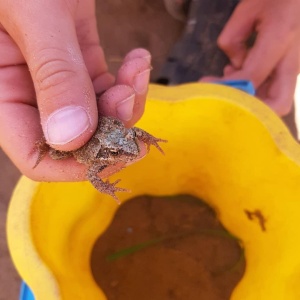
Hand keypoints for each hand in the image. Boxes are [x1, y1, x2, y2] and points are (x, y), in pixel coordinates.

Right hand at [0, 0, 150, 180]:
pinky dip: (127, 81)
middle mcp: (28, 94)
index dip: (75, 165)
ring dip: (126, 101)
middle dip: (112, 127)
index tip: (116, 151)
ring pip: (98, 114)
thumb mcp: (32, 12)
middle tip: (130, 96)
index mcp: (1, 94)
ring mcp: (55, 79)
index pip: (36, 157)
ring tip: (137, 70)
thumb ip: (53, 73)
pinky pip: (107, 87)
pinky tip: (139, 60)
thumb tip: (74, 137)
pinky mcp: (77, 62)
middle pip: (77, 139)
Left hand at [217, 0, 299, 115]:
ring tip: (229, 81)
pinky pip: (275, 89)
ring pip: (279, 101)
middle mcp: (293, 59)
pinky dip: (257, 90)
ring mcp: (296, 66)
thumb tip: (232, 68)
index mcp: (280, 37)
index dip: (228, 86)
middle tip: (225, 97)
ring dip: (252, 100)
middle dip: (250, 109)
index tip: (207, 85)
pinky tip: (240, 74)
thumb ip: (234, 40)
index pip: (252, 76)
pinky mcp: (293, 67)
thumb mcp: (248, 8)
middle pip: (279, 104)